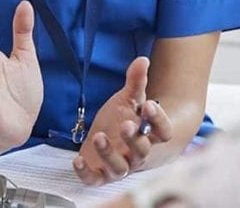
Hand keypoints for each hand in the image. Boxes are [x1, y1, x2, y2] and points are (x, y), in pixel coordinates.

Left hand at [73, 56, 172, 184]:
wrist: (113, 141)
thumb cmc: (124, 119)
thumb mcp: (129, 100)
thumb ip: (136, 82)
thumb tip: (142, 60)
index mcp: (150, 135)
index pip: (163, 131)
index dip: (158, 120)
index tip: (148, 105)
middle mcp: (138, 154)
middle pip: (142, 151)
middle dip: (134, 139)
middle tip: (126, 125)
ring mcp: (119, 166)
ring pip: (120, 167)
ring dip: (109, 154)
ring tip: (99, 136)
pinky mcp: (100, 174)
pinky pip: (95, 179)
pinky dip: (86, 172)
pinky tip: (77, 160)